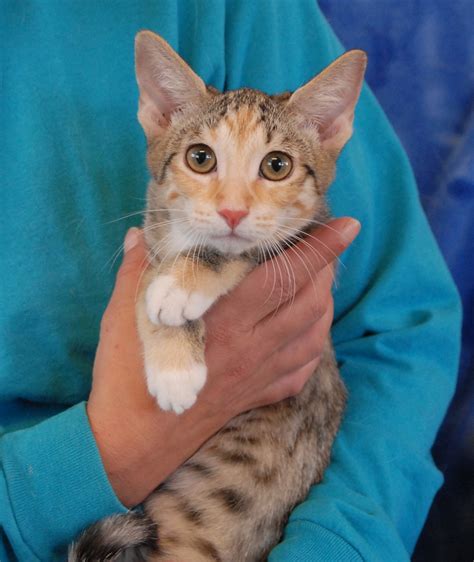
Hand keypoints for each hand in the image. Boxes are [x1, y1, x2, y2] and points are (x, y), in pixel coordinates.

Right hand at [87, 218, 359, 506]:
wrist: (134, 442)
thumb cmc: (126, 378)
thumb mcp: (125, 316)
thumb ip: (138, 271)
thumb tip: (140, 236)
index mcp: (223, 320)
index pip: (283, 275)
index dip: (318, 248)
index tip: (347, 225)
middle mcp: (251, 346)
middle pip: (309, 302)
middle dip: (327, 269)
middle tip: (327, 248)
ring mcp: (259, 374)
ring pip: (313, 335)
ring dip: (325, 304)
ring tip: (321, 283)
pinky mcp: (257, 395)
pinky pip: (302, 370)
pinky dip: (314, 345)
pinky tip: (308, 332)